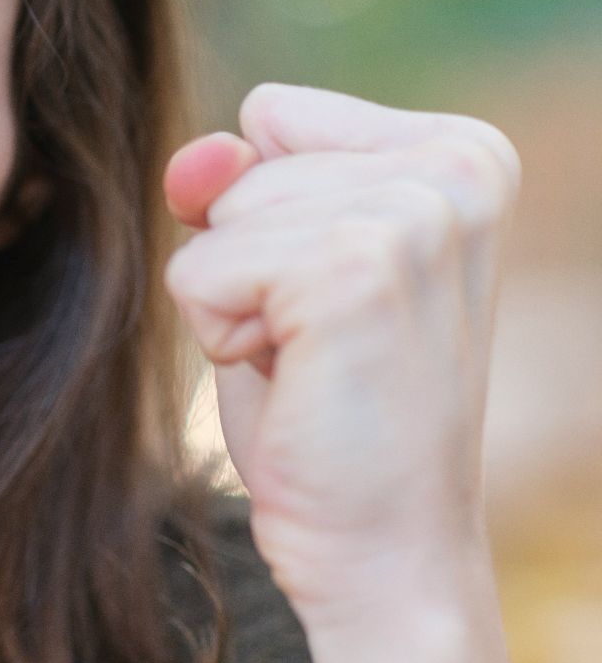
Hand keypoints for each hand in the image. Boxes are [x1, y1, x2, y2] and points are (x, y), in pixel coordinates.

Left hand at [161, 83, 520, 625]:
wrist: (382, 547)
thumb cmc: (331, 409)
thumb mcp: (280, 264)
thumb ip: (236, 182)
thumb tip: (198, 156)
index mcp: (463, 151)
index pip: (273, 115)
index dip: (265, 216)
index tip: (332, 298)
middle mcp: (458, 167)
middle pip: (240, 166)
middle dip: (247, 262)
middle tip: (322, 348)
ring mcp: (413, 216)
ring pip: (216, 218)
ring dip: (234, 304)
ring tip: (313, 364)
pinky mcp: (354, 269)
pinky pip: (198, 269)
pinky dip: (219, 335)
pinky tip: (296, 382)